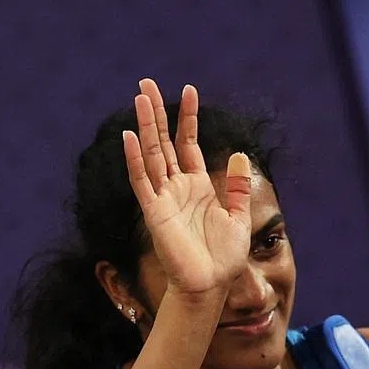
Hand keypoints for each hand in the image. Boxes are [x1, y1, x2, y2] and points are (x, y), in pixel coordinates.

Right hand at [123, 79, 252, 297]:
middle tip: (146, 83)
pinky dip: (135, 159)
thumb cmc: (223, 258)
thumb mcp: (238, 217)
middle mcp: (177, 188)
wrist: (210, 285)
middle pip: (163, 142)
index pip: (188, 143)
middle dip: (156, 112)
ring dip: (145, 126)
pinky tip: (130, 136)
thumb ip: (235, 186)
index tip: (189, 90)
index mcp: (197, 187)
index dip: (188, 117)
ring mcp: (163, 198)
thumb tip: (238, 153)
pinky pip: (142, 181)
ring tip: (139, 97)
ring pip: (151, 154)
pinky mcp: (154, 212)